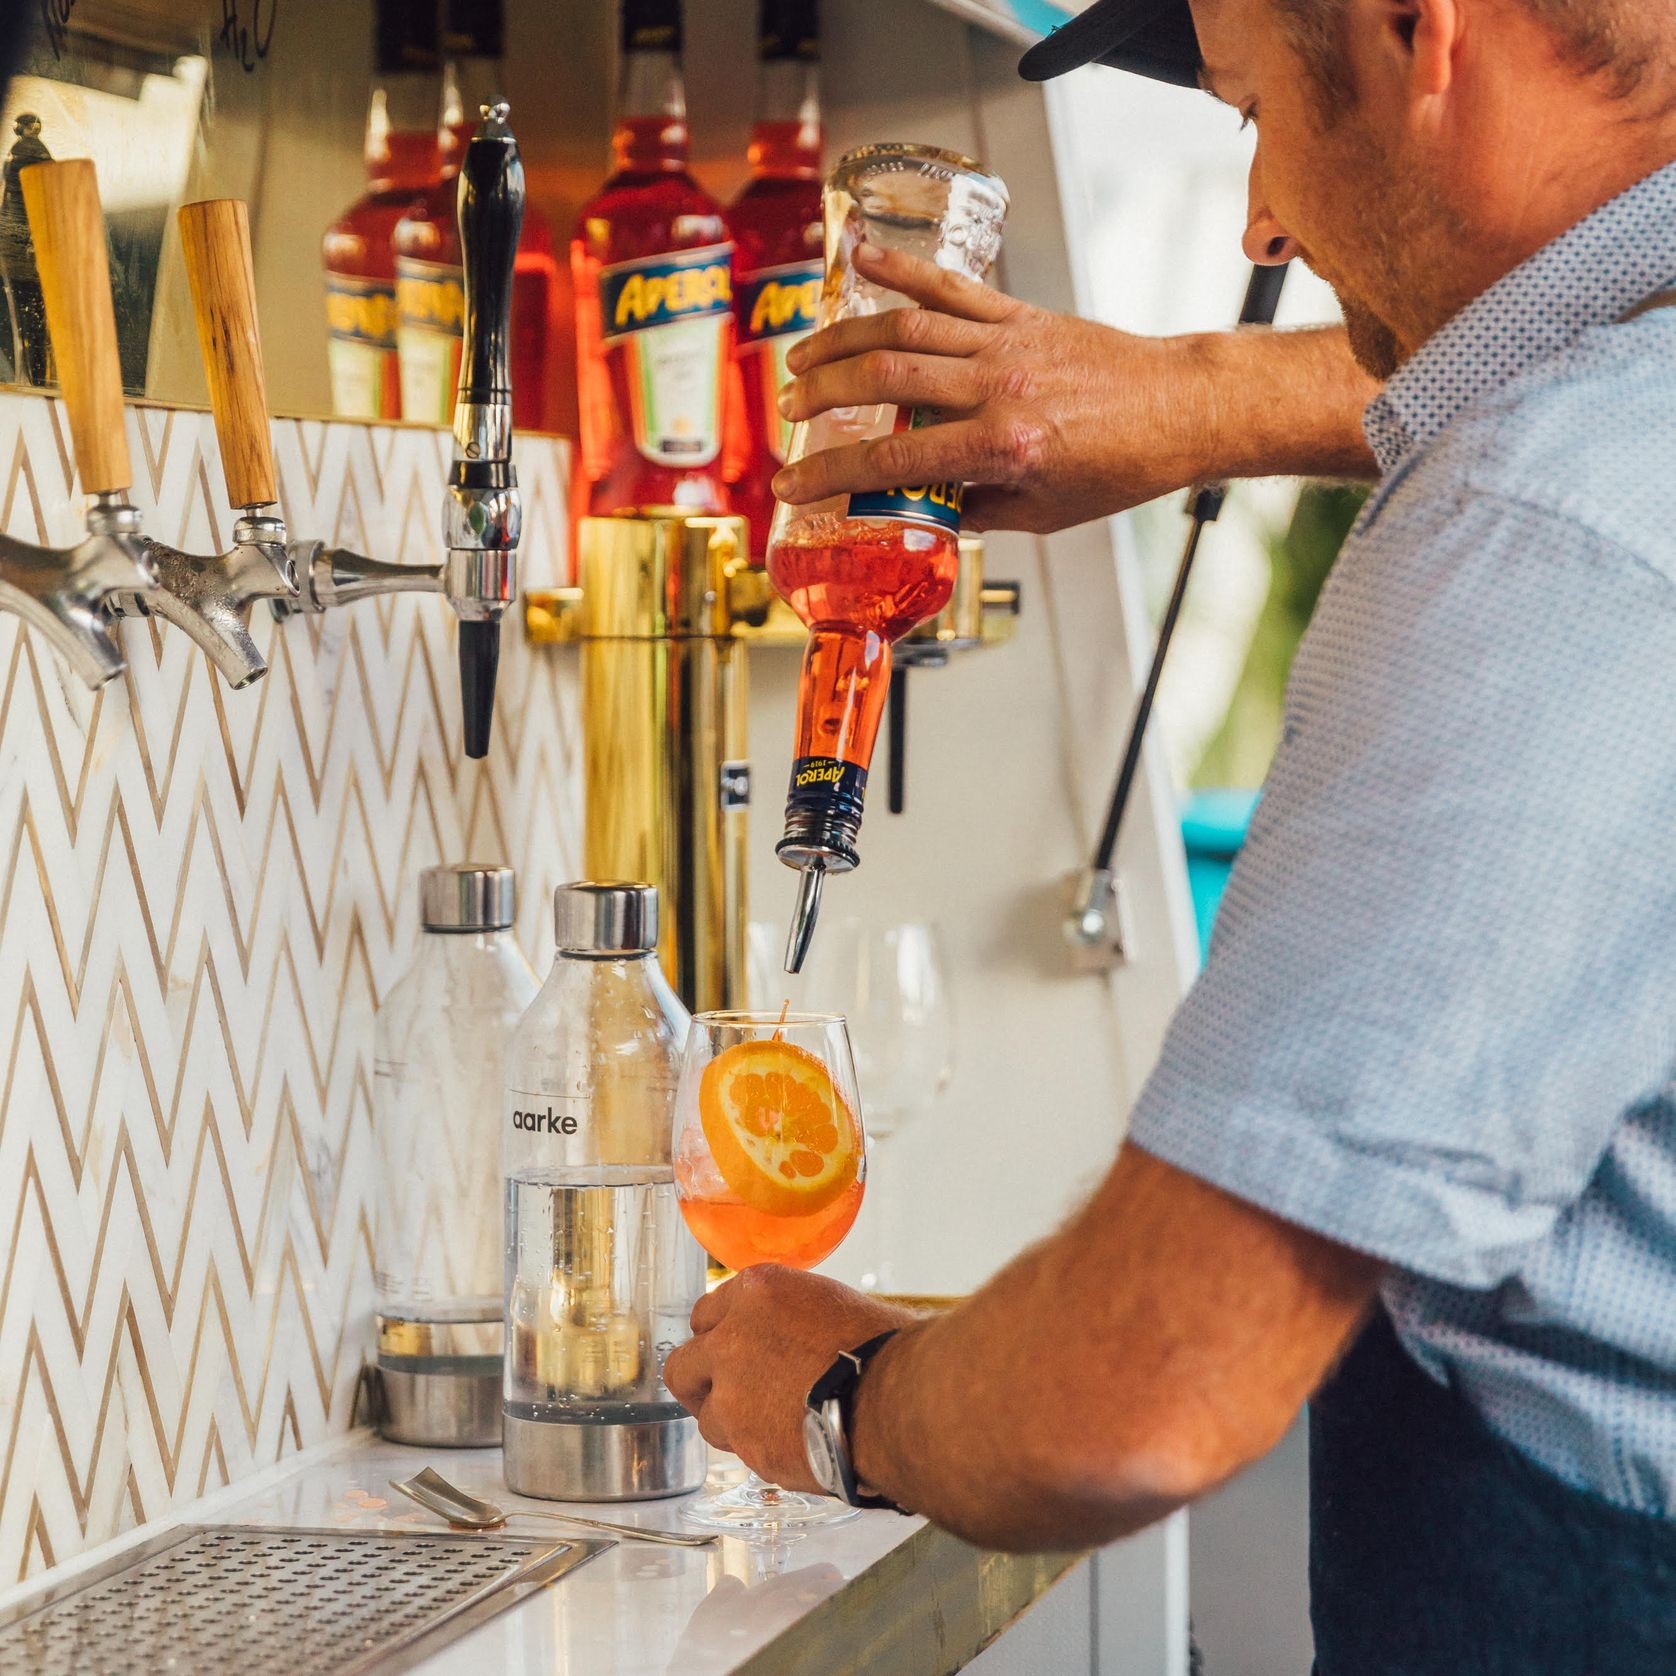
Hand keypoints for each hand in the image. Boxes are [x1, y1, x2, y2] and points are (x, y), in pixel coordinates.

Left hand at [663, 1265, 916, 1490]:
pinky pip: (740, 1451)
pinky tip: (794, 1445)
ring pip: (708, 1417)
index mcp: (756, 1292)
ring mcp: (732, 1395)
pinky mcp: (746, 1443)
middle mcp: (731, 1339)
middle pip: (683, 1365)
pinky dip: (761, 1452)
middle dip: (701, 1382)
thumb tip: (795, 1335)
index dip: (723, 1334)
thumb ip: (793, 1318)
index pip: (707, 1312)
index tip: (735, 1348)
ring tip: (773, 1426)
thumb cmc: (885, 1348)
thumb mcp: (835, 1305)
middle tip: (727, 1393)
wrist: (896, 1400)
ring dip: (732, 1423)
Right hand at [772, 242, 1214, 534]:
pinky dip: (901, 272)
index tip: (792, 483)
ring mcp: (1007, 344)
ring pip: (905, 328)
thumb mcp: (1045, 513)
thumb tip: (926, 509)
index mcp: (1003, 446)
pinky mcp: (1020, 315)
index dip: (832, 470)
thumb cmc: (1122, 466)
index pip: (894, 457)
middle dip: (822, 394)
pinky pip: (951, 289)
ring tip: (800, 358)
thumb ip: (979, 509)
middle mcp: (999, 387)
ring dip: (842, 340)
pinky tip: (860, 261)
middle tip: (785, 411)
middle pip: (884, 379)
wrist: (1182, 408)